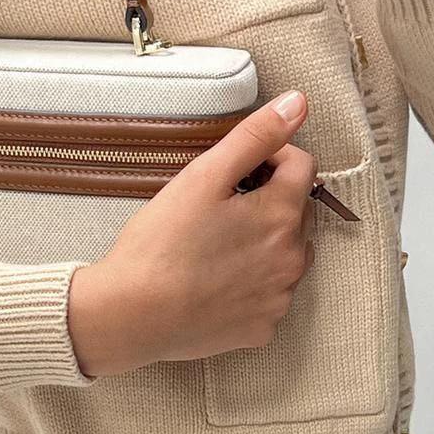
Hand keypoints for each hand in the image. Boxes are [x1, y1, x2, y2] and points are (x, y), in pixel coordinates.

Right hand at [68, 89, 316, 378]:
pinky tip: (215, 283)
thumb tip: (298, 104)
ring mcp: (278, 299)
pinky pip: (267, 297)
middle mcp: (292, 260)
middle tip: (217, 210)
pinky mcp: (260, 329)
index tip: (235, 169)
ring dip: (263, 246)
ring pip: (284, 257)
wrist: (131, 315)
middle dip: (267, 203)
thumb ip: (255, 136)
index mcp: (282, 215)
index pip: (302, 167)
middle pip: (296, 213)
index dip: (269, 157)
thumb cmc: (160, 246)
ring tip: (215, 248)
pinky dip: (250, 287)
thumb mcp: (204, 177)